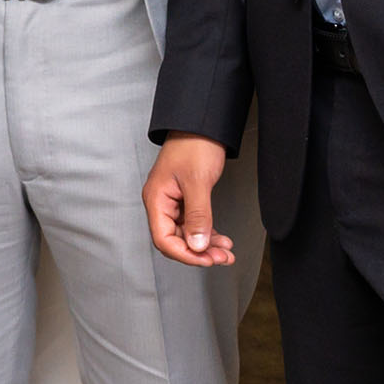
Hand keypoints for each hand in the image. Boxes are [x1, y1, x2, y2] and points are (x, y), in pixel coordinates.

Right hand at [144, 134, 236, 267]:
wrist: (203, 124)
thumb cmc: (194, 145)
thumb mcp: (197, 182)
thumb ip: (198, 216)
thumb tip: (197, 245)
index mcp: (156, 199)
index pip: (164, 239)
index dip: (185, 254)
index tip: (206, 259)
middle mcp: (162, 203)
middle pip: (175, 240)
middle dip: (199, 252)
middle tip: (222, 258)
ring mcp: (174, 202)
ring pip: (187, 234)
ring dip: (206, 245)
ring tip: (226, 252)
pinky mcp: (186, 199)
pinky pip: (194, 224)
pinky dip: (207, 233)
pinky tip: (221, 239)